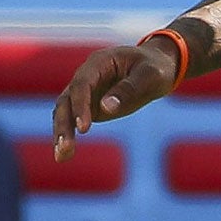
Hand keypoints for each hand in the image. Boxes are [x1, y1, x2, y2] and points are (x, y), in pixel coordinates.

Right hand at [52, 42, 182, 158]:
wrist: (158, 68)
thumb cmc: (156, 68)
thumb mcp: (151, 75)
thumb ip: (130, 88)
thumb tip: (106, 107)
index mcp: (98, 63)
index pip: (82, 84)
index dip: (80, 105)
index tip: (83, 128)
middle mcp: (85, 77)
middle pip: (66, 100)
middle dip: (64, 124)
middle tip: (64, 147)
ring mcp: (85, 93)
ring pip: (65, 112)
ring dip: (62, 133)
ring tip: (62, 157)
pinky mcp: (89, 106)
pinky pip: (73, 121)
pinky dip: (68, 136)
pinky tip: (64, 155)